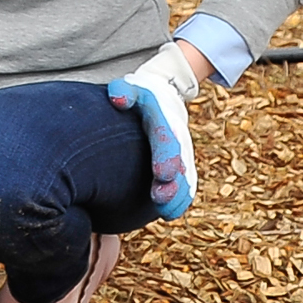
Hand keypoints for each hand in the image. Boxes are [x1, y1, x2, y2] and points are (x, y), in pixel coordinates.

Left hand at [107, 43, 202, 218]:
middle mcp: (176, 139)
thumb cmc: (138, 96)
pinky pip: (184, 183)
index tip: (161, 174)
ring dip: (177, 196)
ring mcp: (181, 153)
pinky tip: (170, 214)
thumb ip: (123, 91)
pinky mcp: (180, 164)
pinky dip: (180, 198)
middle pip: (178, 163)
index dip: (165, 156)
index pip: (166, 138)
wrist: (163, 97)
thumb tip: (118, 99)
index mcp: (163, 120)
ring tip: (167, 213)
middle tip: (161, 199)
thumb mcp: (131, 88)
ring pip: (184, 177)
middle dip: (172, 183)